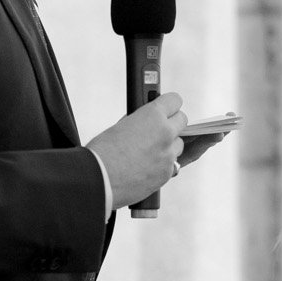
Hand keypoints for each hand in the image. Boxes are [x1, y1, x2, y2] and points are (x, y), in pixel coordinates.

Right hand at [87, 95, 187, 209]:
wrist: (99, 180)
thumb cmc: (103, 152)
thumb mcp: (120, 126)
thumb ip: (140, 121)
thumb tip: (147, 121)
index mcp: (153, 116)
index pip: (175, 100)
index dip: (169, 105)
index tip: (165, 108)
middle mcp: (166, 133)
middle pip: (183, 120)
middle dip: (172, 123)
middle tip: (158, 129)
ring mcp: (168, 154)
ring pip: (179, 144)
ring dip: (168, 146)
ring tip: (149, 152)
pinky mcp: (167, 173)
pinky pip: (172, 164)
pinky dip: (163, 164)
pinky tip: (147, 166)